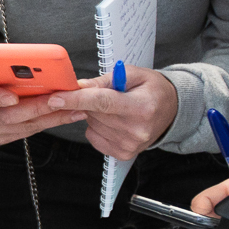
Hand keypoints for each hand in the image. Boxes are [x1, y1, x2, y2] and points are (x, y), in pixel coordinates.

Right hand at [0, 62, 85, 145]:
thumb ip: (0, 65)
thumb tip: (32, 61)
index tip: (12, 97)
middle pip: (8, 115)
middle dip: (38, 107)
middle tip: (61, 99)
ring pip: (23, 127)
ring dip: (51, 118)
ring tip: (74, 108)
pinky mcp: (0, 139)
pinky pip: (27, 132)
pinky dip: (48, 123)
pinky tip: (66, 115)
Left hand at [46, 66, 179, 161]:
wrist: (172, 111)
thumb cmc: (153, 90)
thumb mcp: (134, 74)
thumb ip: (106, 80)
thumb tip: (79, 86)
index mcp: (141, 107)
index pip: (102, 102)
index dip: (76, 99)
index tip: (56, 98)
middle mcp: (136, 130)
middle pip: (94, 113)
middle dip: (90, 101)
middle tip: (109, 94)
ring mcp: (130, 145)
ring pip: (91, 125)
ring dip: (96, 114)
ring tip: (117, 108)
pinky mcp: (123, 153)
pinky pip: (94, 137)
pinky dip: (98, 127)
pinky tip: (114, 121)